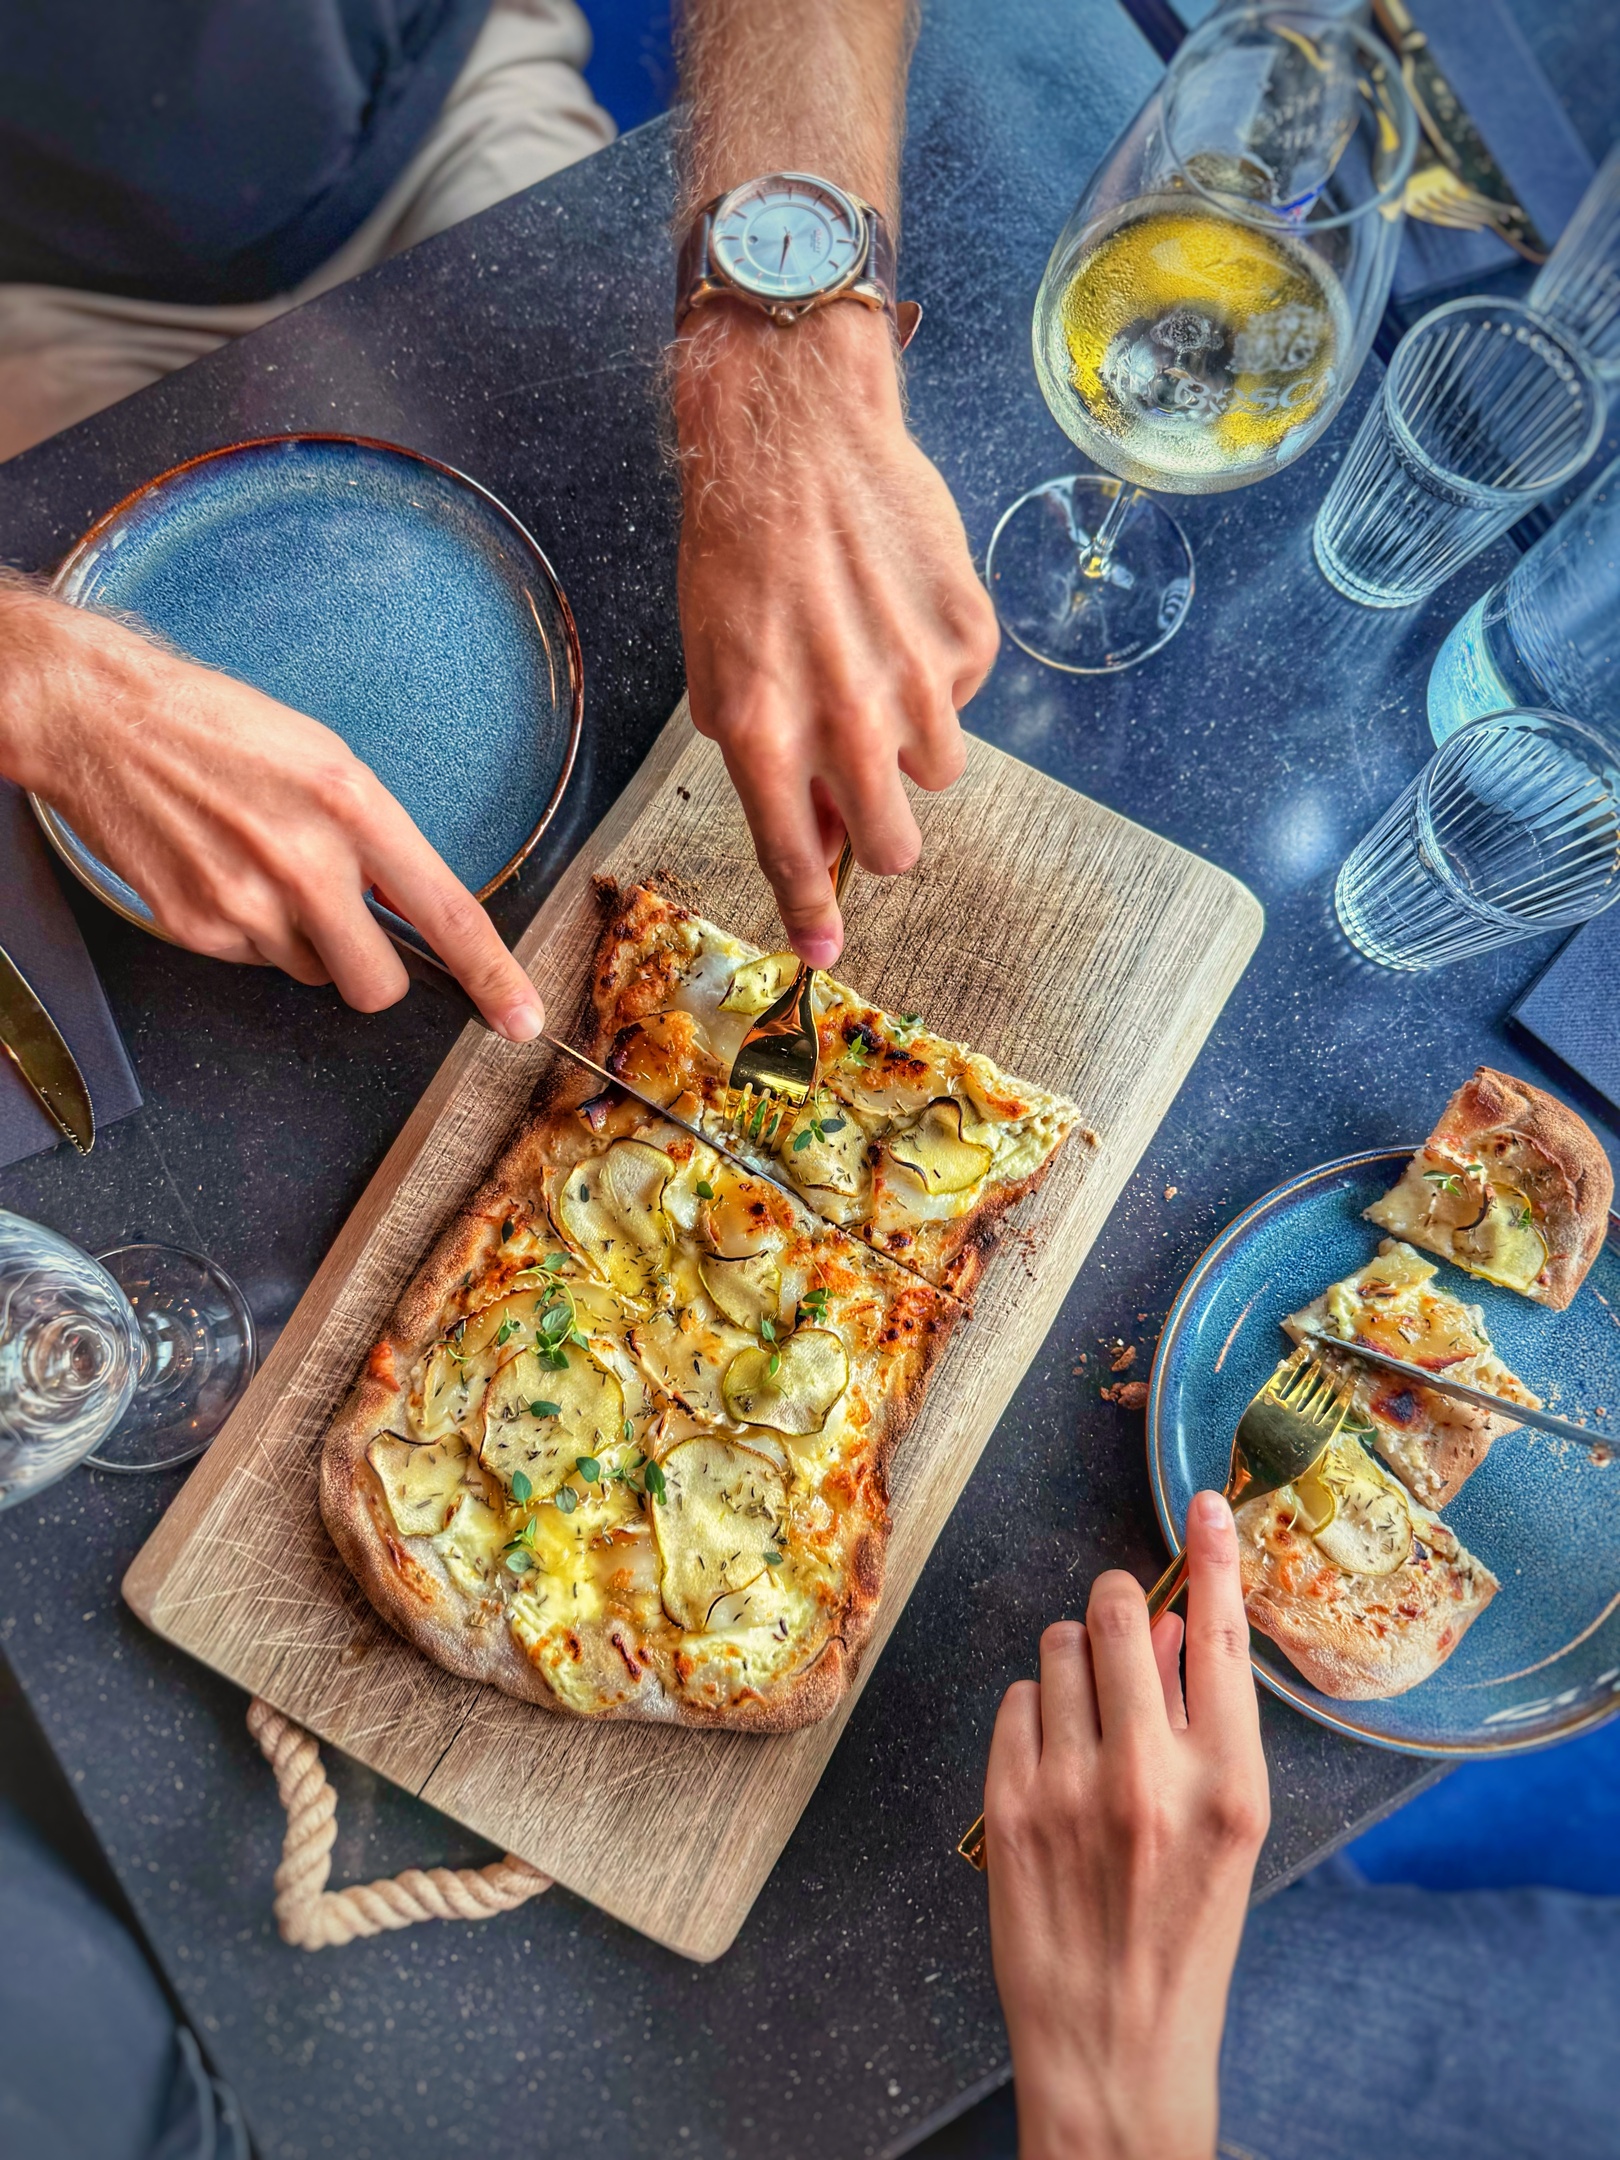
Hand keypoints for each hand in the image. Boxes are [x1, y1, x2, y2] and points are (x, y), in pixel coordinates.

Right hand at [0, 581, 545, 1038]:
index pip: (446, 911)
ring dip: (302, 939)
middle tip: (349, 927)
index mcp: (351, 804)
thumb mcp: (325, 759)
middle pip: (375, 985)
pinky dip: (249, 931)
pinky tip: (223, 873)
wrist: (102, 719)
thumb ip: (376, 838)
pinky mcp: (196, 927)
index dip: (491, 974)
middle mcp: (304, 860)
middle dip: (372, 971)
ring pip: (310, 973)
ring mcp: (245, 901)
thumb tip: (411, 906)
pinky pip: (254, 961)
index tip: (520, 1016)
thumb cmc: (219, 729)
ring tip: (261, 867)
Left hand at [673, 303, 999, 963]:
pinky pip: (965, 693)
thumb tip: (819, 832)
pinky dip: (936, 669)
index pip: (795, 852)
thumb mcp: (718, 666)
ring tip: (874, 666)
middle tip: (867, 788)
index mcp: (764, 729)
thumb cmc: (739, 552)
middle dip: (882, 835)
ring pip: (939, 772)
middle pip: (895, 842)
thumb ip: (766, 760)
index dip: (811, 911)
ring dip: (910, 741)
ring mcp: (915, 677)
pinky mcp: (965, 634)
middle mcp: (844, 716)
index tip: (825, 949)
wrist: (796, 434)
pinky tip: (896, 611)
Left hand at [983, 1493, 1270, 2159]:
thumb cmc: (1181, 1938)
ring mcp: (1071, 1787)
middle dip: (1115, 1606)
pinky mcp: (1008, 1804)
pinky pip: (1015, 1699)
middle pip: (1118, 1616)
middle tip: (1118, 1626)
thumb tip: (1173, 1627)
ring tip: (1089, 1724)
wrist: (1113, 2046)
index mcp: (1230, 1785)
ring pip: (1055, 1647)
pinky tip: (1053, 1764)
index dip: (1216, 1558)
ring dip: (1071, 1661)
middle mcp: (1152, 1776)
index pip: (1225, 1637)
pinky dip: (1033, 1713)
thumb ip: (1203, 1725)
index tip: (1206, 1504)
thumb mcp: (1227, 1835)